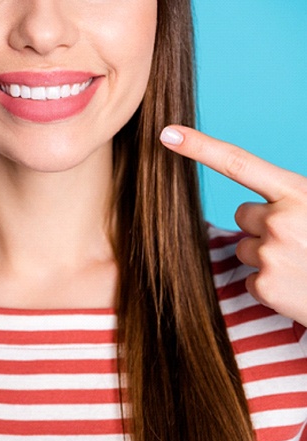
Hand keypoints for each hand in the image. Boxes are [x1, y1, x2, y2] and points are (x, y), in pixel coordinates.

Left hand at [161, 125, 306, 326]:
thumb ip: (291, 197)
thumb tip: (255, 208)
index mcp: (298, 193)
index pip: (238, 163)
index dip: (199, 147)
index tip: (167, 133)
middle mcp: (279, 220)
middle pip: (242, 214)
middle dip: (262, 224)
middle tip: (301, 239)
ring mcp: (270, 255)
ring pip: (244, 247)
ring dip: (266, 254)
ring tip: (304, 264)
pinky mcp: (265, 287)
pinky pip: (251, 278)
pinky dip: (269, 283)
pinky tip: (298, 285)